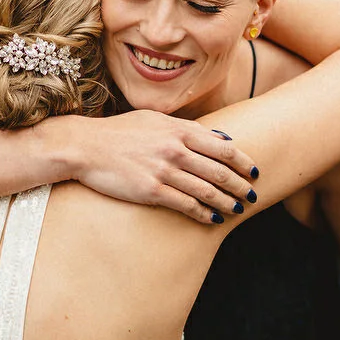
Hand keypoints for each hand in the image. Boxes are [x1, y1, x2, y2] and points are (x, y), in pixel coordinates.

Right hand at [63, 112, 260, 224]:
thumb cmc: (120, 132)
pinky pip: (186, 205)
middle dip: (240, 186)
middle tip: (253, 196)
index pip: (224, 148)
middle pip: (220, 172)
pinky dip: (203, 214)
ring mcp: (164, 171)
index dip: (243, 162)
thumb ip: (188, 128)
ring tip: (238, 210)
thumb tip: (222, 137)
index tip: (254, 171)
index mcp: (179, 130)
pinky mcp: (152, 191)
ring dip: (227, 203)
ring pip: (207, 191)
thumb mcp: (155, 119)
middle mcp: (176, 150)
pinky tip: (213, 219)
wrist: (85, 146)